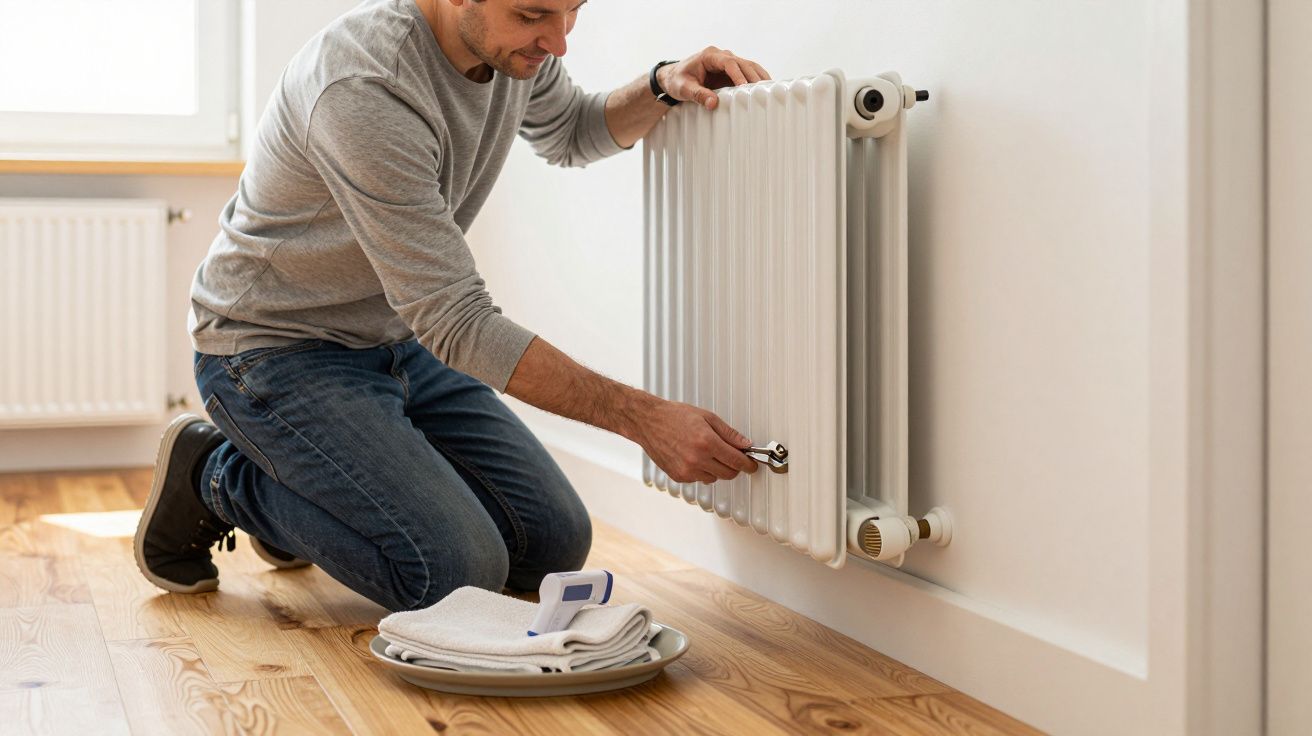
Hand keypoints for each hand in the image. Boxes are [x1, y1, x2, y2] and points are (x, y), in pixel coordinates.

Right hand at [633, 398, 758, 483]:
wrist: (648, 422)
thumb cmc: (675, 416)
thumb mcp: (707, 417)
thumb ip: (729, 434)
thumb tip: (746, 444)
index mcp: (707, 442)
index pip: (736, 461)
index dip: (748, 464)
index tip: (752, 465)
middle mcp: (697, 459)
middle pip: (728, 474)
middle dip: (734, 466)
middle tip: (732, 456)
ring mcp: (687, 470)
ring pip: (714, 478)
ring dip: (717, 468)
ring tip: (706, 451)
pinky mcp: (679, 476)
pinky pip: (699, 478)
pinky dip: (702, 471)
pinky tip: (693, 456)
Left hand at [657, 46, 771, 109]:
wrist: (674, 77)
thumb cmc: (677, 80)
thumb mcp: (684, 89)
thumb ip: (698, 95)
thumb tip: (713, 103)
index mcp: (709, 56)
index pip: (728, 62)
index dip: (738, 74)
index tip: (744, 86)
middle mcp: (721, 56)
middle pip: (742, 63)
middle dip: (753, 77)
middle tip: (762, 90)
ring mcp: (728, 63)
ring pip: (748, 66)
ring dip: (759, 77)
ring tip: (770, 89)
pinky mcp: (731, 72)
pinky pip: (747, 73)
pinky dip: (756, 79)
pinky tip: (765, 89)